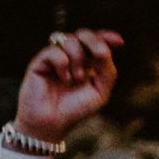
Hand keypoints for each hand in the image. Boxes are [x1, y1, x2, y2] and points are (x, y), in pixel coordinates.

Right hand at [13, 28, 122, 144]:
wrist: (51, 124)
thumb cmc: (75, 110)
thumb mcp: (100, 91)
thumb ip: (107, 70)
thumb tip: (102, 50)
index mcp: (87, 62)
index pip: (97, 41)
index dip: (107, 37)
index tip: (119, 42)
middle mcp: (70, 58)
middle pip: (83, 34)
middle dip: (94, 41)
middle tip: (100, 55)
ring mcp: (54, 60)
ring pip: (69, 40)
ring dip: (78, 58)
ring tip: (77, 78)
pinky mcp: (39, 64)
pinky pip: (54, 51)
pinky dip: (63, 63)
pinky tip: (64, 79)